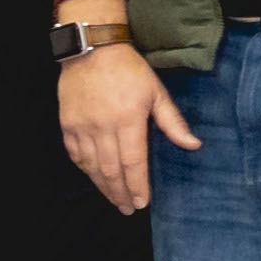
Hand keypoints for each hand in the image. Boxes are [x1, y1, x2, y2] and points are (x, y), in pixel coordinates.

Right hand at [57, 40, 196, 217]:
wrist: (91, 50)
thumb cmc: (129, 70)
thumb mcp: (156, 92)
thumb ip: (173, 122)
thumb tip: (193, 145)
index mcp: (128, 120)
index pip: (133, 162)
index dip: (138, 186)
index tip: (142, 203)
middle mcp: (103, 127)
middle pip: (111, 170)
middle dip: (120, 193)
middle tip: (127, 210)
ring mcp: (82, 127)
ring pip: (92, 166)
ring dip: (102, 186)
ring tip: (112, 200)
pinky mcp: (68, 124)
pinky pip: (75, 153)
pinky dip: (84, 169)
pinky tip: (93, 177)